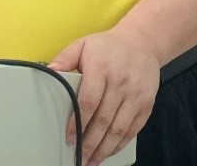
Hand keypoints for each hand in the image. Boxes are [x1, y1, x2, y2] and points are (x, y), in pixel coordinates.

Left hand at [48, 29, 160, 165]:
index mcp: (101, 67)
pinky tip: (109, 151)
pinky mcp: (146, 103)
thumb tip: (49, 72)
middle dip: (89, 142)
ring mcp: (135, 94)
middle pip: (103, 119)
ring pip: (118, 128)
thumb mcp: (83, 44)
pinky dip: (120, 143)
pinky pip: (133, 129)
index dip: (78, 122)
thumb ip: (65, 58)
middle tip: (79, 157)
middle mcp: (120, 81)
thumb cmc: (107, 46)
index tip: (69, 137)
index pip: (88, 101)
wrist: (142, 42)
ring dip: (104, 149)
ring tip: (92, 161)